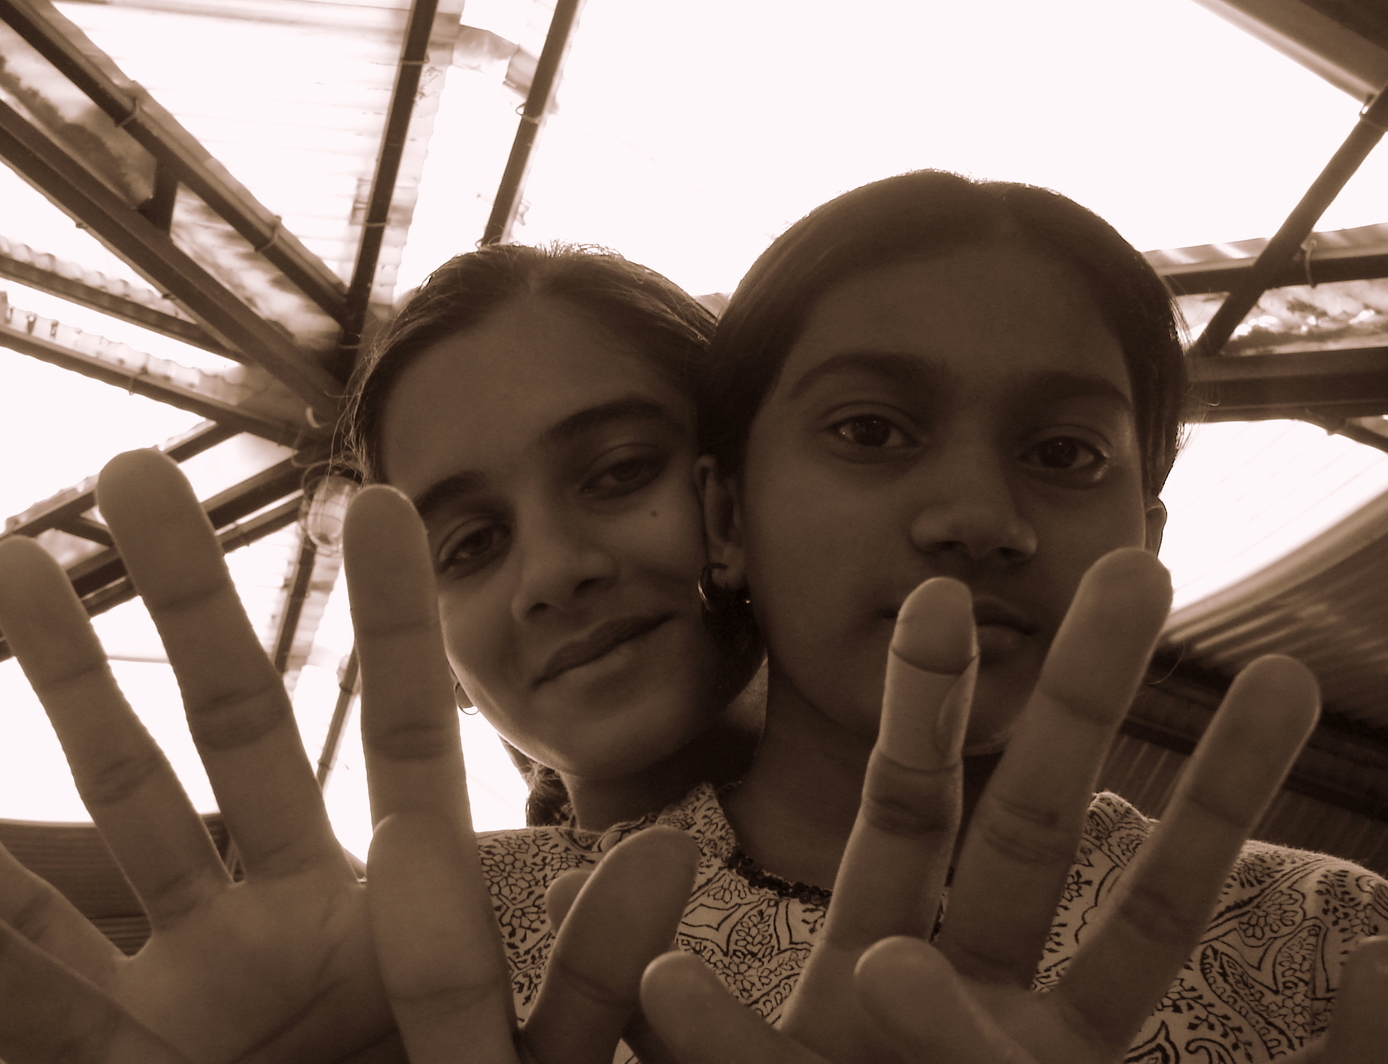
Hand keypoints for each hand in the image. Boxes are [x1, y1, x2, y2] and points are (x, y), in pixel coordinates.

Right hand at [0, 456, 690, 1063]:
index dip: (391, 617)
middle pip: (232, 729)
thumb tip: (663, 853)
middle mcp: (287, 923)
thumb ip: (592, 985)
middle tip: (135, 467)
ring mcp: (192, 988)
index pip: (402, 734)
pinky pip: (21, 989)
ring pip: (113, 811)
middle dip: (183, 599)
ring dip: (60, 688)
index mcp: (402, 916)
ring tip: (17, 562)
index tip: (374, 496)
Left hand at [640, 549, 1326, 1063]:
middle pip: (1040, 820)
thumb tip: (647, 938)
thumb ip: (702, 1044)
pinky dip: (1272, 954)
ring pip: (1147, 907)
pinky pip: (1169, 978)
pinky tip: (1368, 908)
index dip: (929, 707)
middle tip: (1139, 566)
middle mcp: (968, 993)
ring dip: (1211, 791)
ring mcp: (1043, 1052)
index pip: (904, 810)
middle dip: (1088, 699)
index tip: (943, 601)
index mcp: (867, 969)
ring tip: (1286, 677)